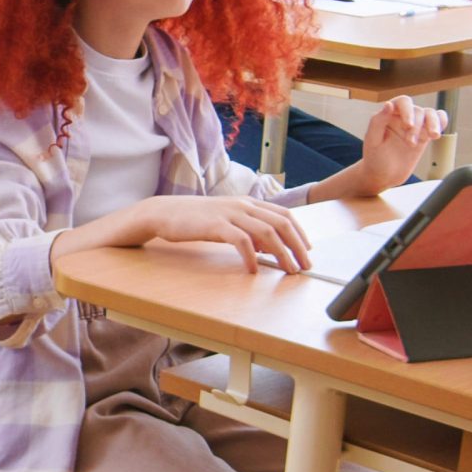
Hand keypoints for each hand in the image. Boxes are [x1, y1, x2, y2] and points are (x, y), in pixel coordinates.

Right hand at [126, 195, 312, 273]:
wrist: (164, 212)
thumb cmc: (195, 219)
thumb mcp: (227, 221)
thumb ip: (249, 230)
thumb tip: (269, 247)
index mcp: (248, 202)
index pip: (284, 215)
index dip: (300, 233)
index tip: (307, 250)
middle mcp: (243, 205)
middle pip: (281, 223)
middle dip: (298, 245)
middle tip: (305, 265)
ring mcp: (230, 214)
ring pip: (267, 232)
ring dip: (282, 253)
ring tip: (288, 269)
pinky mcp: (215, 225)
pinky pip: (241, 241)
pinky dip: (252, 257)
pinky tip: (254, 269)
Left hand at [353, 98, 448, 191]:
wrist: (383, 175)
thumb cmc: (374, 158)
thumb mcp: (372, 141)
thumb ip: (378, 121)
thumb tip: (388, 104)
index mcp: (388, 114)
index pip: (403, 102)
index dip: (408, 111)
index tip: (409, 126)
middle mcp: (403, 117)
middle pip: (418, 111)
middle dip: (417, 126)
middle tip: (410, 143)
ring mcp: (416, 126)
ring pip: (431, 114)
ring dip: (433, 124)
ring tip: (433, 136)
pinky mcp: (425, 135)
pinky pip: (438, 122)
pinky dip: (442, 122)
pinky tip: (438, 132)